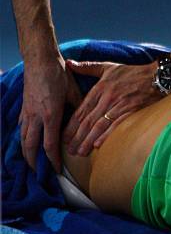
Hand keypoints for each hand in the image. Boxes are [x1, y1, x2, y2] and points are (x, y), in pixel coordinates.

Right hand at [20, 56, 81, 172]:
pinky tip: (27, 142)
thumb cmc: (59, 74)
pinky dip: (24, 138)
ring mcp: (27, 112)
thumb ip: (79, 109)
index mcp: (50, 115)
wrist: (40, 59)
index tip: (58, 171)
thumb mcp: (74, 93)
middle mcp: (35, 117)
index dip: (53, 160)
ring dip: (26, 153)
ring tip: (32, 163)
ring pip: (23, 138)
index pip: (49, 145)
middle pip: (30, 146)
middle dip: (34, 162)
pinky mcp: (24, 107)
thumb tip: (86, 122)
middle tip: (40, 174)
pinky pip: (21, 127)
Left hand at [63, 60, 159, 155]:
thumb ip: (87, 67)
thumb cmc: (133, 72)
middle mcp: (108, 97)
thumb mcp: (109, 67)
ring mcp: (120, 105)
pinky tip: (98, 145)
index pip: (81, 110)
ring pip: (99, 125)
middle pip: (88, 120)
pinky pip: (116, 125)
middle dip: (77, 137)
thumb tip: (69, 63)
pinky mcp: (133, 111)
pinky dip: (107, 135)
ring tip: (80, 152)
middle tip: (69, 150)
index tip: (63, 137)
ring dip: (88, 140)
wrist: (157, 76)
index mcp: (100, 88)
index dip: (71, 125)